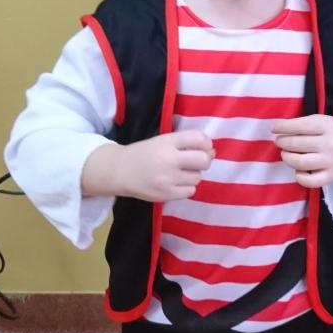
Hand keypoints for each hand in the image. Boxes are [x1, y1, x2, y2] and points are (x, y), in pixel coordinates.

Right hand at [82, 131, 214, 201]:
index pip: (198, 138)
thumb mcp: (162, 141)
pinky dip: (186, 187)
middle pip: (203, 160)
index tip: (201, 146)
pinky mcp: (166, 194)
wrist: (119, 171)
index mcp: (167, 141)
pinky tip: (175, 183)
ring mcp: (167, 179)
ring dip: (192, 174)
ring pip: (197, 177)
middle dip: (203, 160)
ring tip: (179, 172)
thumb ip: (186, 144)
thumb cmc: (144, 154)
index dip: (206, 143)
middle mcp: (168, 159)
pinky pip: (190, 191)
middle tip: (194, 162)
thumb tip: (213, 152)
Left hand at [271, 115, 332, 187]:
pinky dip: (300, 177)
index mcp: (328, 125)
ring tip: (285, 154)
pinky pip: (310, 181)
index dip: (283, 127)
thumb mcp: (321, 121)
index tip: (273, 128)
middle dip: (283, 142)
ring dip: (287, 158)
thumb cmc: (331, 132)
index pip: (300, 126)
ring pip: (301, 162)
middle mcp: (330, 144)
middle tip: (279, 141)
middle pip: (297, 144)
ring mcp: (331, 161)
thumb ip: (302, 124)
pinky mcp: (332, 176)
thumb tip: (276, 128)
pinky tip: (297, 170)